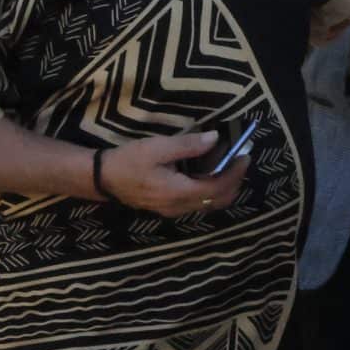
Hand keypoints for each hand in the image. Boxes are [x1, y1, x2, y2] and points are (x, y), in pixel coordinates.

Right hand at [100, 131, 251, 217]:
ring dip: (224, 187)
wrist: (103, 178)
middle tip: (241, 160)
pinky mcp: (169, 208)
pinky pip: (198, 203)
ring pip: (209, 204)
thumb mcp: (158, 147)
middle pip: (218, 201)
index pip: (218, 188)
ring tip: (229, 165)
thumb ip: (188, 145)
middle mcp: (180, 207)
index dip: (235, 173)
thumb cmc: (129, 161)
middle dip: (234, 182)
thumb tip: (216, 138)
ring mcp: (174, 210)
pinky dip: (210, 190)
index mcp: (179, 192)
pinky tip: (209, 173)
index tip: (245, 155)